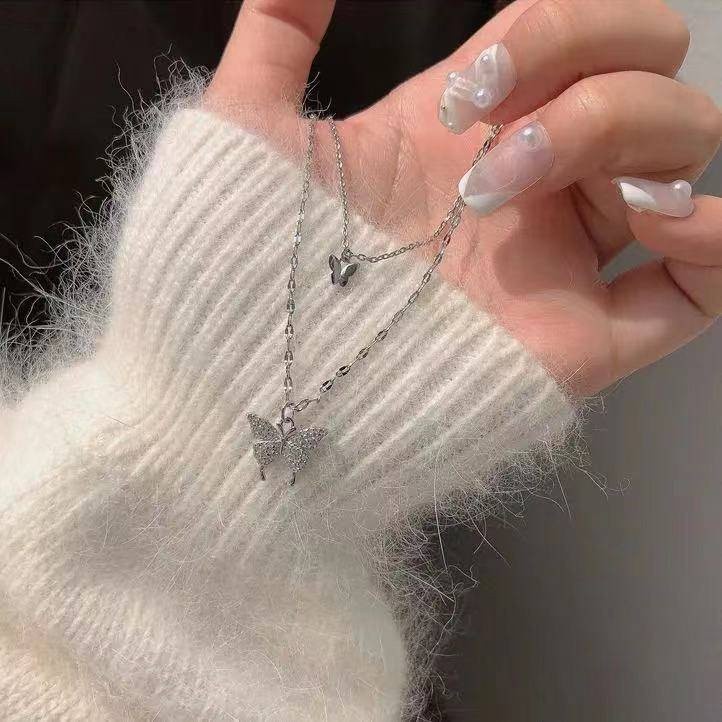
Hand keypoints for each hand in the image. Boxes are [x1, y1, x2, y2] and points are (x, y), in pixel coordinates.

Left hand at [206, 0, 721, 394]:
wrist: (263, 376)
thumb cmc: (251, 259)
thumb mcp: (251, 126)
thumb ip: (278, 31)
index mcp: (476, 129)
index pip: (581, 30)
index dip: (551, 29)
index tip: (458, 94)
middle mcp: (537, 183)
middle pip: (650, 74)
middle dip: (588, 75)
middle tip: (489, 140)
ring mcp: (571, 256)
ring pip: (682, 152)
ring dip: (619, 137)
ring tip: (511, 190)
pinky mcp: (592, 334)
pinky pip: (705, 282)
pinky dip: (711, 235)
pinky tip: (649, 214)